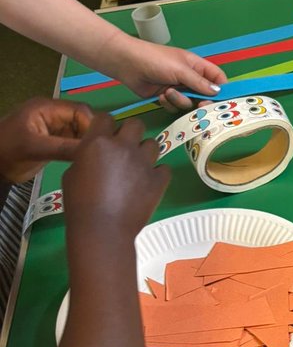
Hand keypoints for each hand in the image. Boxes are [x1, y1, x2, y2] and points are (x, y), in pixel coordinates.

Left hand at [0, 98, 92, 182]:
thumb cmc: (9, 151)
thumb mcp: (36, 148)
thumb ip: (64, 148)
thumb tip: (93, 151)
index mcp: (47, 108)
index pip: (79, 110)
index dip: (92, 125)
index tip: (99, 145)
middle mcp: (53, 115)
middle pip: (83, 120)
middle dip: (92, 135)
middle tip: (100, 154)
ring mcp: (54, 129)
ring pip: (80, 132)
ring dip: (88, 144)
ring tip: (95, 159)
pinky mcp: (55, 142)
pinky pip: (74, 143)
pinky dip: (81, 151)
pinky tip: (86, 161)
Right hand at [63, 112, 169, 242]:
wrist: (102, 229)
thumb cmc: (80, 203)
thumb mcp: (73, 172)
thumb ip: (88, 155)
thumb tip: (97, 154)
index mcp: (98, 141)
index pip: (107, 118)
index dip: (107, 127)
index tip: (107, 139)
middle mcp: (123, 146)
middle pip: (135, 124)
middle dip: (130, 134)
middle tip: (125, 150)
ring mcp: (144, 163)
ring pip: (153, 144)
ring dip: (145, 153)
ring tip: (138, 168)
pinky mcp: (159, 180)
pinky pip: (164, 168)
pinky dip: (158, 174)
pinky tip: (149, 183)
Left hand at [103, 33, 225, 111]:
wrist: (128, 64)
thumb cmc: (155, 60)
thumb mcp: (180, 69)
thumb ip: (200, 83)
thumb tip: (218, 92)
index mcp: (196, 66)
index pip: (217, 78)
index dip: (222, 89)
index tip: (222, 101)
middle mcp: (190, 78)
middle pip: (206, 96)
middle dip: (201, 101)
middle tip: (199, 106)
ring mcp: (179, 89)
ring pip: (190, 104)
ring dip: (179, 100)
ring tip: (167, 92)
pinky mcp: (167, 98)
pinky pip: (175, 108)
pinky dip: (168, 103)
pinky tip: (160, 96)